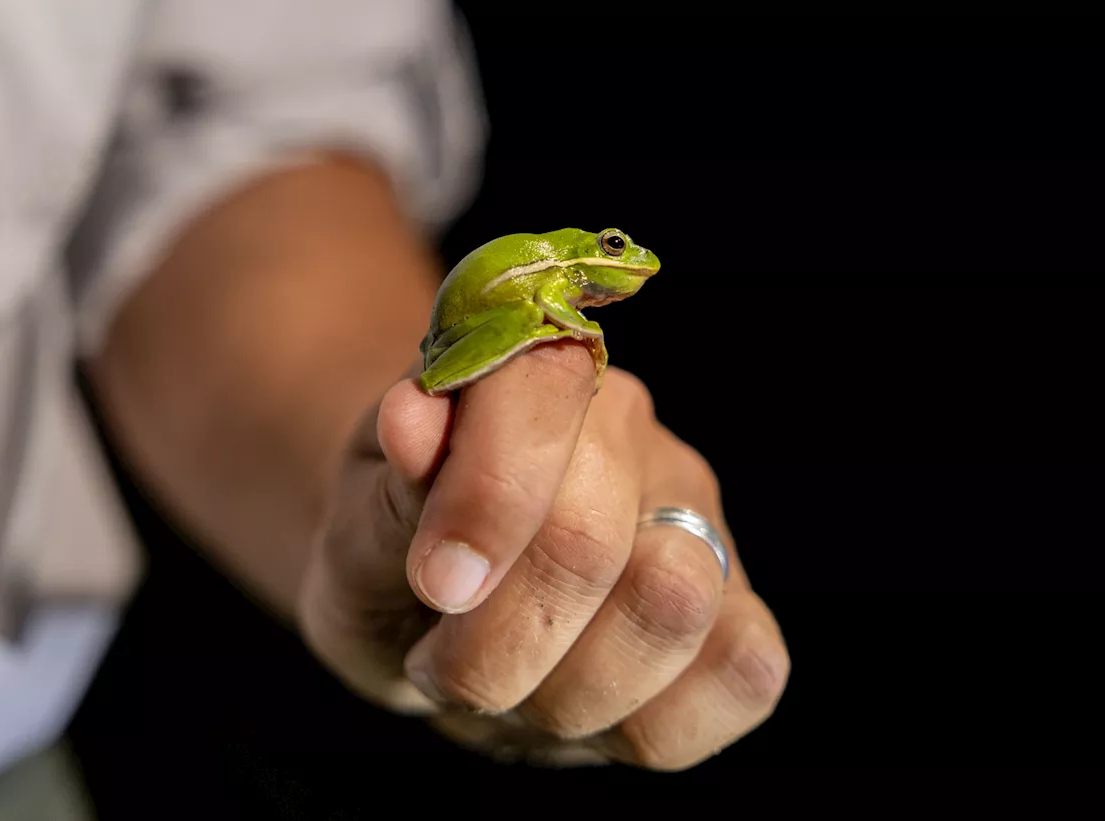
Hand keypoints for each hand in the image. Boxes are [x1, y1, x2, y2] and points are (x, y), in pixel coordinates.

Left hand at [297, 343, 788, 769]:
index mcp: (533, 378)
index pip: (538, 397)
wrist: (438, 617)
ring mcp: (700, 528)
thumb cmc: (397, 557)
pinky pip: (743, 678)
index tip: (436, 584)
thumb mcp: (360, 526)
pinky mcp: (744, 621)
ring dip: (560, 692)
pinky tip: (584, 705)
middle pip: (588, 538)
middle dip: (494, 639)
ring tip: (513, 681)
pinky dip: (644, 725)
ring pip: (670, 610)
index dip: (486, 502)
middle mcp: (633, 437)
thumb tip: (412, 419)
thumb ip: (391, 482)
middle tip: (443, 662)